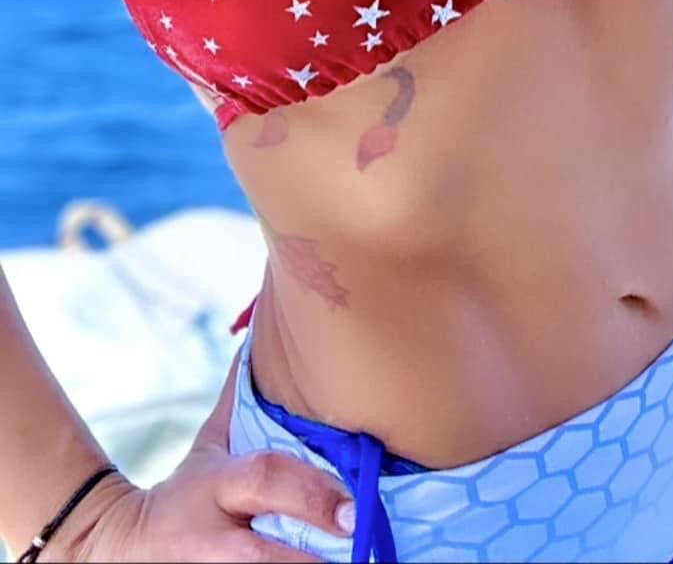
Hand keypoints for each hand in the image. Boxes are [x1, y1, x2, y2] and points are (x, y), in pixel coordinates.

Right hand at [46, 356, 354, 560]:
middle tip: (361, 553)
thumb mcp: (210, 445)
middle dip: (311, 560)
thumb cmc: (187, 491)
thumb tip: (268, 324)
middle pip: (262, 554)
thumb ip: (244, 399)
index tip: (355, 509)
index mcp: (219, 485)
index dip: (312, 494)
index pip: (266, 479)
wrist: (119, 546)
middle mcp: (214, 536)